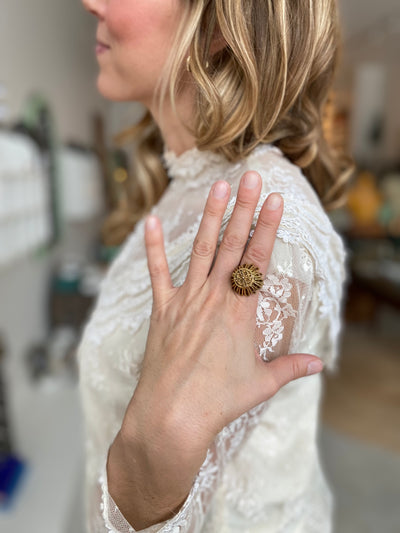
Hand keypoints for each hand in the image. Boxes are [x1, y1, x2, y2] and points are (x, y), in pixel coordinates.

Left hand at [107, 171, 322, 528]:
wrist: (171, 416)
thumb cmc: (218, 400)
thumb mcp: (261, 383)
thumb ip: (290, 368)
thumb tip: (318, 365)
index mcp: (240, 311)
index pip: (258, 260)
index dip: (268, 227)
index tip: (276, 200)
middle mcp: (213, 297)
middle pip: (233, 245)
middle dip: (245, 209)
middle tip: (252, 177)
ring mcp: (185, 300)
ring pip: (201, 250)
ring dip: (211, 217)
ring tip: (219, 187)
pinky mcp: (162, 310)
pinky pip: (157, 272)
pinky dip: (153, 246)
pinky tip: (149, 221)